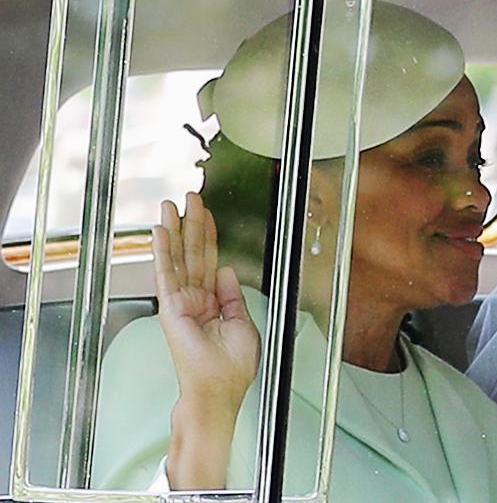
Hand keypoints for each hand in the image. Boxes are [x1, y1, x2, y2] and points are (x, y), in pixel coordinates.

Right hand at [153, 192, 259, 408]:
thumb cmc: (231, 369)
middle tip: (191, 197)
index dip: (210, 238)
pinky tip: (160, 231)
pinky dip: (162, 251)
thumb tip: (228, 271)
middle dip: (192, 225)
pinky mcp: (171, 308)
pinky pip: (166, 274)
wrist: (217, 391)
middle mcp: (195, 300)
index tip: (207, 216)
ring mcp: (181, 303)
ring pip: (178, 258)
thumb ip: (233, 296)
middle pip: (194, 254)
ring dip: (175, 230)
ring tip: (172, 204)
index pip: (211, 263)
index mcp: (214, 304)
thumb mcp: (243, 325)